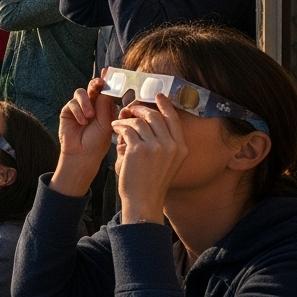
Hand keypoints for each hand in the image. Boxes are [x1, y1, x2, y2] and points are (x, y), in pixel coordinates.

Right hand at [51, 78, 115, 196]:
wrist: (83, 154)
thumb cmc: (98, 142)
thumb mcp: (107, 123)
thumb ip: (106, 106)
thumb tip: (106, 88)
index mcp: (105, 106)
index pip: (107, 90)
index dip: (108, 79)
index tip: (109, 70)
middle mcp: (92, 104)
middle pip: (93, 86)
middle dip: (96, 83)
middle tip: (99, 83)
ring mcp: (79, 106)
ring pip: (81, 92)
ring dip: (86, 102)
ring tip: (90, 116)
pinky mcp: (68, 110)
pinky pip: (72, 103)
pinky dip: (78, 111)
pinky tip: (82, 122)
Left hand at [113, 94, 187, 223]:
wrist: (143, 200)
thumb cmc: (151, 181)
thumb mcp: (166, 161)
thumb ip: (163, 142)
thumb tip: (147, 119)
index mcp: (181, 148)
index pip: (174, 119)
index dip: (165, 105)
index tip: (158, 95)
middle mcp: (171, 146)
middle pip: (155, 116)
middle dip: (140, 109)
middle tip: (129, 109)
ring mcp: (156, 148)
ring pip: (139, 121)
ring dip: (126, 119)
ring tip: (118, 123)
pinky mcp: (138, 150)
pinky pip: (127, 129)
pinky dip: (119, 126)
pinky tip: (115, 129)